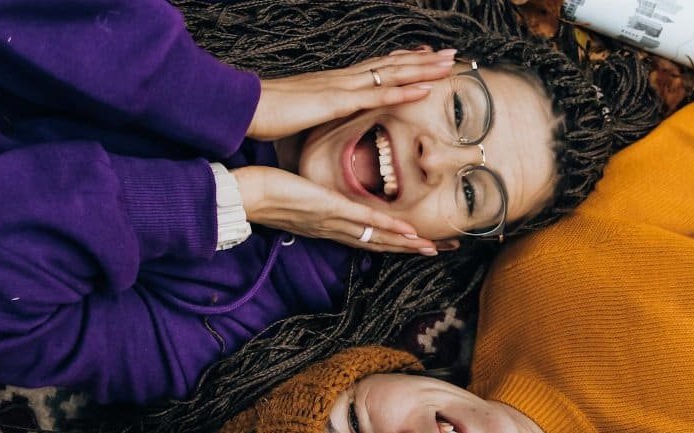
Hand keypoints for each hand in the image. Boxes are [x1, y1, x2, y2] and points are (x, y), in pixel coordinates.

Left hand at [232, 165, 438, 254]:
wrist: (245, 195)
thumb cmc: (266, 193)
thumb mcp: (297, 199)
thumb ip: (315, 202)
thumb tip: (324, 199)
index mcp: (329, 228)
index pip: (368, 239)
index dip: (395, 244)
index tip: (420, 244)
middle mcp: (335, 231)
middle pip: (379, 244)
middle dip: (410, 249)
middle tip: (440, 251)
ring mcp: (334, 221)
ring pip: (377, 237)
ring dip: (407, 244)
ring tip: (432, 247)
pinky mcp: (330, 208)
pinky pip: (364, 221)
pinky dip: (387, 229)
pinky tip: (408, 232)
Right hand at [247, 48, 456, 140]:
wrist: (242, 107)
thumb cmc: (265, 113)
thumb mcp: (300, 114)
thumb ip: (316, 113)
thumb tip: (321, 117)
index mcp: (334, 83)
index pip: (376, 68)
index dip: (402, 62)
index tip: (426, 58)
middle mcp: (342, 79)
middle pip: (390, 65)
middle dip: (422, 59)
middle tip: (451, 54)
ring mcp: (340, 88)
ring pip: (390, 74)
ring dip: (421, 69)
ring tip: (448, 64)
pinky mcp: (335, 102)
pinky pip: (375, 95)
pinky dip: (401, 91)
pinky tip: (423, 89)